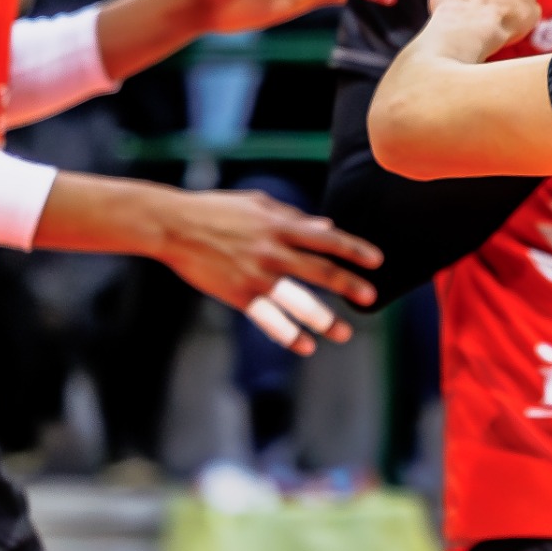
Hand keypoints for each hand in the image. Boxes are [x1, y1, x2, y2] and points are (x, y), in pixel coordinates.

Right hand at [154, 187, 383, 353]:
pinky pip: (268, 318)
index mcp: (280, 226)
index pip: (327, 239)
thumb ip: (293, 217)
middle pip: (319, 271)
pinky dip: (288, 334)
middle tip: (370, 298)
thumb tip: (327, 226)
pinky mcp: (237, 294)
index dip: (354, 250)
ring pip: (297, 301)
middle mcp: (273, 251)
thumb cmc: (216, 210)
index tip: (377, 261)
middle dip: (348, 285)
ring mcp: (256, 275)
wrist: (174, 225)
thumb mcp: (258, 205)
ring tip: (344, 333)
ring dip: (323, 319)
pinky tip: (305, 345)